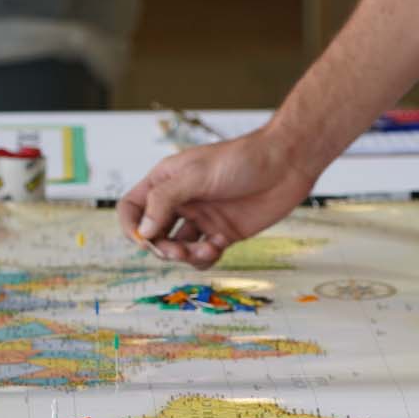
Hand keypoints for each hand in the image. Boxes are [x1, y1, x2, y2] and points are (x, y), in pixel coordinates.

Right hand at [116, 127, 316, 267]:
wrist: (287, 163)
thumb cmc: (242, 159)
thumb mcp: (198, 175)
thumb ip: (166, 200)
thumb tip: (143, 231)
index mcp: (166, 181)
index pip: (133, 207)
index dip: (132, 227)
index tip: (145, 240)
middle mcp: (181, 201)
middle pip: (154, 234)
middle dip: (162, 248)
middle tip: (178, 253)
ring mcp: (201, 218)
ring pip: (178, 249)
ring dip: (185, 256)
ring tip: (205, 250)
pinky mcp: (222, 233)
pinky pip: (202, 255)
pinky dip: (206, 258)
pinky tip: (219, 245)